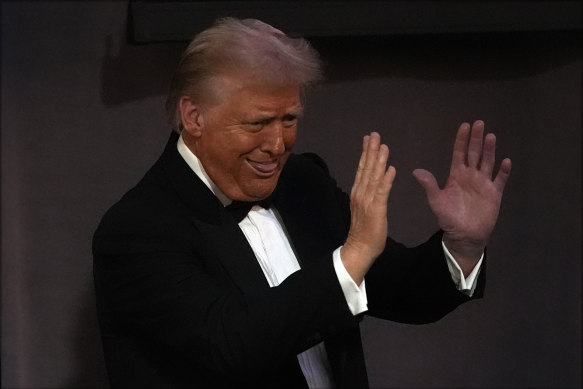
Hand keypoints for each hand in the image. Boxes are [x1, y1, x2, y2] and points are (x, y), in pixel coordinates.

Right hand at [341, 132, 395, 284]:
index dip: (366, 153)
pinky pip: (382, 192)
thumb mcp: (365, 208)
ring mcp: (367, 201)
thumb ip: (368, 194)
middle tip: (374, 134)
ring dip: (378, 160)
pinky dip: (386, 179)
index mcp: (358, 192)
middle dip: (371, 150)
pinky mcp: (376, 209)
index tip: (369, 139)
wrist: (359, 249)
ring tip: (383, 146)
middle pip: (366, 168)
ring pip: (373, 176)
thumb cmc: (364, 231)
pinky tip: (391, 169)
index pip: (362, 168)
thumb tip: (373, 181)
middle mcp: (360, 193)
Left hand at [413, 120, 510, 274]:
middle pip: (474, 153)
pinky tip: (505, 161)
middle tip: (479, 123)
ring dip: (489, 150)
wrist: (463, 235)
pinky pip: (500, 180)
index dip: (461, 140)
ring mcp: (483, 183)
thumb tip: (416, 171)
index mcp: (456, 175)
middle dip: (476, 138)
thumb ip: (429, 185)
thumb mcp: (436, 201)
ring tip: (491, 136)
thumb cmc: (448, 218)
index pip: (459, 153)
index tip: (464, 126)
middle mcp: (471, 176)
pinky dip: (503, 171)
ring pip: (487, 162)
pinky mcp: (494, 194)